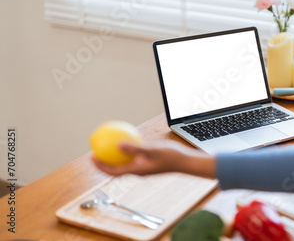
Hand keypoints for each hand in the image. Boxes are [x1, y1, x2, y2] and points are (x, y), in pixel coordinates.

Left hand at [91, 141, 215, 177]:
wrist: (185, 161)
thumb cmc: (170, 156)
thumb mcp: (152, 150)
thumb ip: (135, 148)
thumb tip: (118, 145)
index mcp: (137, 170)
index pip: (113, 171)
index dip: (100, 166)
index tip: (91, 157)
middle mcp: (138, 170)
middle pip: (116, 168)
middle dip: (104, 161)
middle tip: (95, 150)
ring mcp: (143, 166)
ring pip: (124, 162)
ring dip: (114, 156)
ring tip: (107, 145)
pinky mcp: (148, 161)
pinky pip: (133, 156)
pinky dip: (127, 150)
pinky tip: (127, 139)